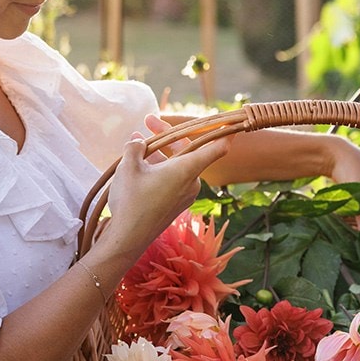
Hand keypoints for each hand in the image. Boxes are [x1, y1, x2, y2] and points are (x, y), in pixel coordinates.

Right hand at [99, 126, 229, 261]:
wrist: (127, 239)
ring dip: (160, 153)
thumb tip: (138, 143)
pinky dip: (159, 168)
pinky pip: (172, 179)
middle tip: (148, 122)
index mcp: (187, 170)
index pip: (216, 148)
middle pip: (188, 151)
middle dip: (168, 136)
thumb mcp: (128, 167)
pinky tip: (140, 165)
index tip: (233, 121)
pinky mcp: (175, 205)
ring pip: (177, 165)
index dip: (225, 132)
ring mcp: (184, 195)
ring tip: (137, 144)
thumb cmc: (131, 201)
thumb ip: (135, 147)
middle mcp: (191, 182)